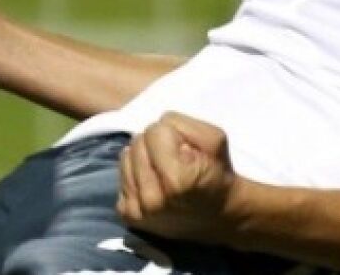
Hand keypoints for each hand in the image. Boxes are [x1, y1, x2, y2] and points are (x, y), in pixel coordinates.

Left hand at [116, 113, 239, 243]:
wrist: (219, 215)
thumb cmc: (217, 173)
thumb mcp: (214, 139)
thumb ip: (182, 124)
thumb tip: (155, 127)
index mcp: (176, 180)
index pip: (154, 131)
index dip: (174, 136)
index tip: (187, 152)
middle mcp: (152, 200)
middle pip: (137, 143)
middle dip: (156, 146)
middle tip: (176, 162)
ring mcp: (138, 210)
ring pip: (125, 158)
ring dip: (143, 159)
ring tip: (164, 172)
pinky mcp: (128, 216)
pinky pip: (121, 178)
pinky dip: (135, 176)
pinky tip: (153, 185)